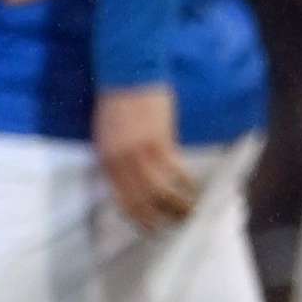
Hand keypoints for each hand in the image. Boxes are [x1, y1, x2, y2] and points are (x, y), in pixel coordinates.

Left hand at [93, 84, 196, 227]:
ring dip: (176, 205)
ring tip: (189, 213)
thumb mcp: (107, 135)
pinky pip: (175, 170)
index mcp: (107, 160)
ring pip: (160, 191)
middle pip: (141, 201)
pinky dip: (186, 182)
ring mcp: (140, 153)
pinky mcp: (160, 141)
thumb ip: (117, 158)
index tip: (150, 227)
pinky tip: (194, 188)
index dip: (138, 217)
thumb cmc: (116, 101)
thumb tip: (131, 179)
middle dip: (158, 218)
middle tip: (172, 227)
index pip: (122, 199)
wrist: (127, 74)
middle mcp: (121, 162)